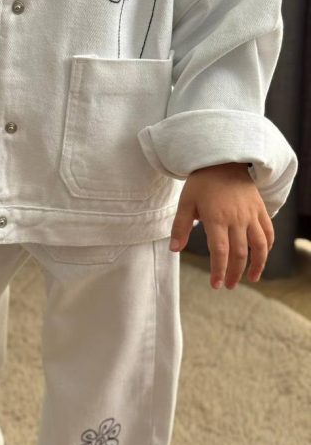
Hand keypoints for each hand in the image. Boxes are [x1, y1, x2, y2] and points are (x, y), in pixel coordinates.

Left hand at [169, 162, 274, 288]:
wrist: (223, 159)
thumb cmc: (201, 182)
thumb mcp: (185, 202)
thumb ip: (180, 227)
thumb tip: (175, 249)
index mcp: (216, 219)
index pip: (220, 252)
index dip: (219, 271)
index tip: (216, 284)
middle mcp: (237, 219)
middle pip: (239, 253)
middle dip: (235, 273)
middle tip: (228, 285)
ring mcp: (251, 214)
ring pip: (259, 246)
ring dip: (257, 265)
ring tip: (251, 278)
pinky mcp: (260, 209)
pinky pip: (268, 231)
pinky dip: (267, 247)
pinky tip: (262, 257)